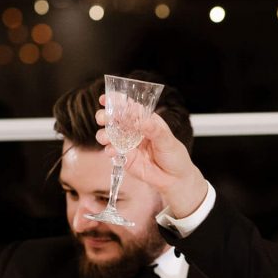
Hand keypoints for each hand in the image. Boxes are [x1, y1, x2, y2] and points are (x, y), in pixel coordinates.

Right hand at [95, 97, 207, 216]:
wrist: (175, 179)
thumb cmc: (174, 156)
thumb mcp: (168, 140)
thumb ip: (154, 130)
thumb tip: (142, 121)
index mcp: (146, 120)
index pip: (130, 107)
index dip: (116, 101)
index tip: (105, 99)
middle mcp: (134, 130)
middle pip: (115, 119)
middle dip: (106, 116)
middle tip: (103, 118)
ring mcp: (128, 144)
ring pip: (110, 134)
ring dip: (104, 134)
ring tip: (106, 137)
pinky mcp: (125, 157)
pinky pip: (113, 151)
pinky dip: (109, 150)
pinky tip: (112, 151)